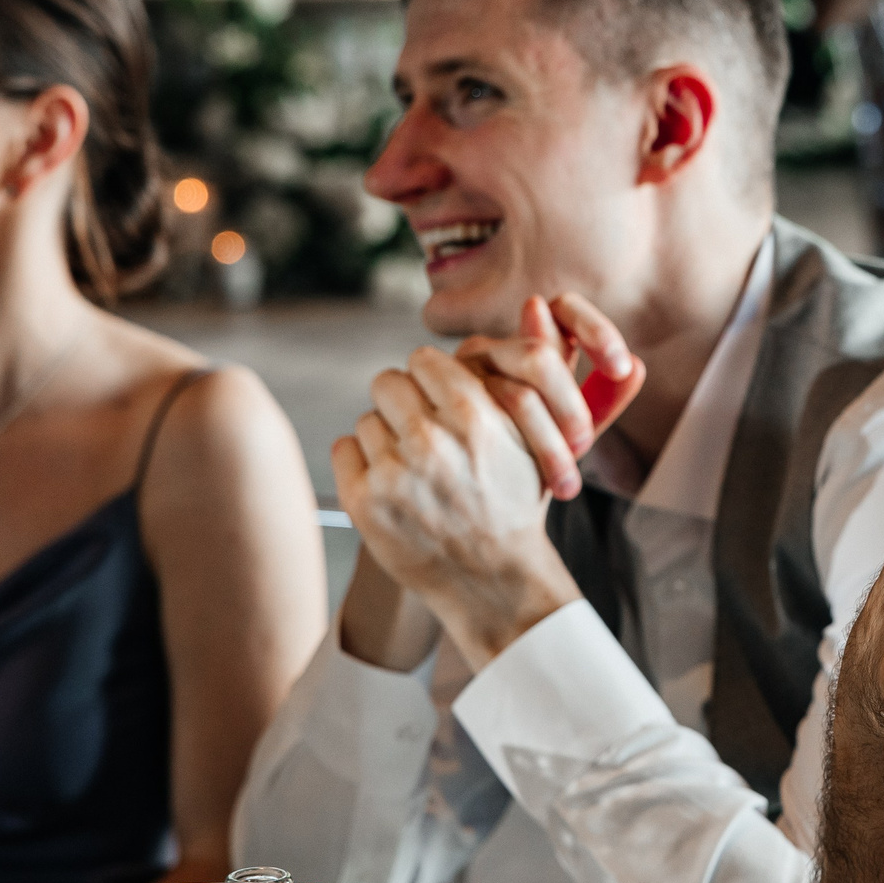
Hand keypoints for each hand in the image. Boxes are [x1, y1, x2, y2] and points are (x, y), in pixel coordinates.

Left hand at [331, 345, 582, 668]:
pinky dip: (362, 464)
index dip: (432, 379)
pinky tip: (393, 486)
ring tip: (415, 469)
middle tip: (422, 433)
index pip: (425, 360)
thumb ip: (539, 366)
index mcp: (476, 417)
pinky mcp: (365, 502)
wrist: (494, 580)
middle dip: (403, 404)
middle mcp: (433, 442)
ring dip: (386, 438)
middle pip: (388, 382)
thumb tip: (538, 301)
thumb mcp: (539, 434)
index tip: (440, 400)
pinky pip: (344, 448)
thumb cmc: (516, 502)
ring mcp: (395, 474)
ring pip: (367, 418)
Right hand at [454, 294, 644, 500]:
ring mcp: (457, 375)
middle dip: (570, 406)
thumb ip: (600, 400)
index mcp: (527, 347)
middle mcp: (491, 351)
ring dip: (548, 443)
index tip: (620, 366)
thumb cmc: (522, 462)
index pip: (563, 311)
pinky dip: (512, 454)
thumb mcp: (568, 436)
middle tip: (582, 446)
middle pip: (537, 354)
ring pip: (513, 392)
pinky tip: (527, 487)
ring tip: (564, 485)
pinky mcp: (432, 404)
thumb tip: (637, 366)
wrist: (471, 505)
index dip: (596, 331)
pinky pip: (475, 418)